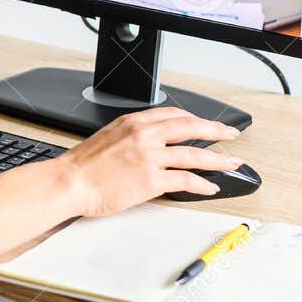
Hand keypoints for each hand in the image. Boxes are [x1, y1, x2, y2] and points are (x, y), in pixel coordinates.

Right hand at [53, 106, 243, 216]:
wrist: (70, 182)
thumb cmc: (83, 165)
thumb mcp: (107, 137)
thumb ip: (131, 137)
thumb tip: (149, 145)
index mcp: (132, 122)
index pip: (172, 114)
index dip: (193, 119)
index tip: (203, 124)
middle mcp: (144, 135)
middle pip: (190, 127)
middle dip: (215, 131)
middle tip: (230, 135)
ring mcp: (149, 157)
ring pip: (194, 155)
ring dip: (218, 159)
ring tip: (232, 163)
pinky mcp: (151, 180)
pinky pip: (185, 180)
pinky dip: (202, 184)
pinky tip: (210, 186)